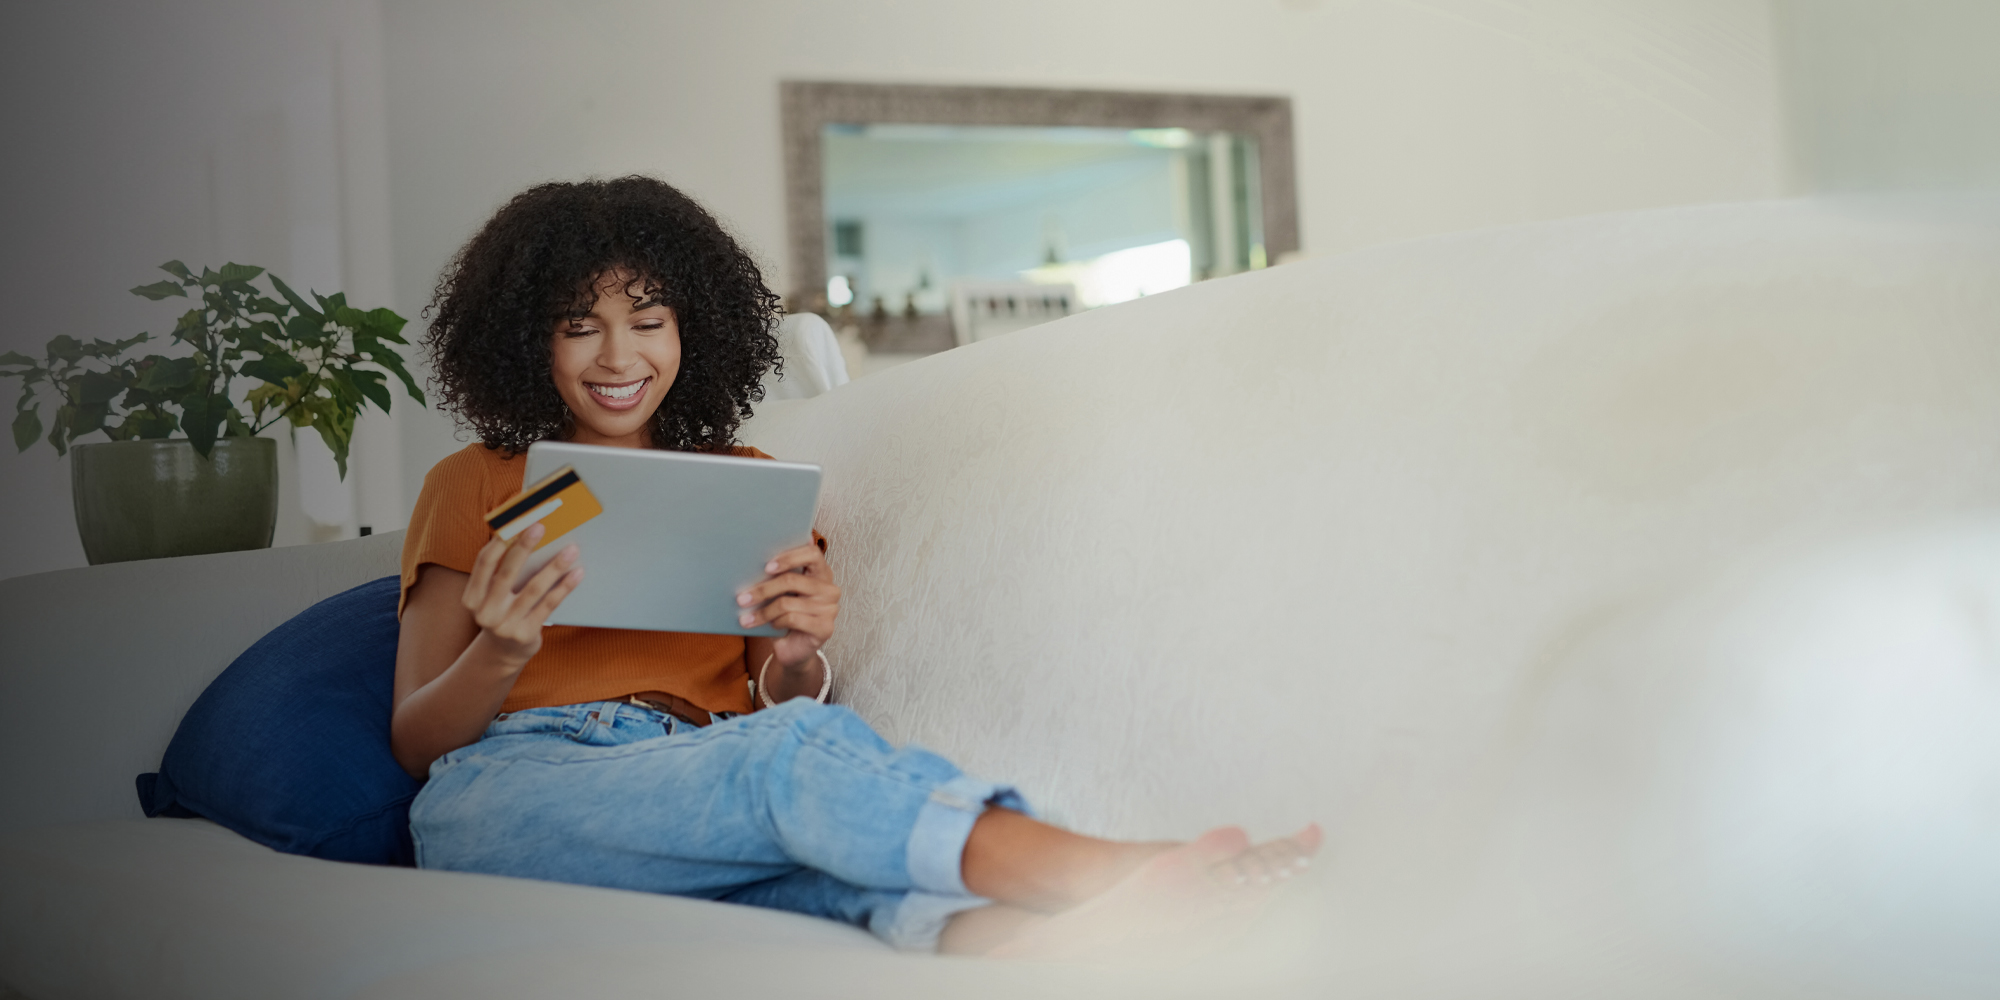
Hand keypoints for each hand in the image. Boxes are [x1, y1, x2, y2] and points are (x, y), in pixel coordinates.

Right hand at [461, 522, 583, 665]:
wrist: (503, 654)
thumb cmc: (501, 612)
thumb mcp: (491, 596)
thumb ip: (501, 572)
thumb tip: (526, 534)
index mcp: (472, 597)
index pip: (483, 563)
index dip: (498, 541)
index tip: (515, 521)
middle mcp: (485, 612)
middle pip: (506, 573)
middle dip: (524, 547)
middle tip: (540, 526)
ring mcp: (505, 625)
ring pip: (533, 589)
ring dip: (554, 567)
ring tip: (571, 550)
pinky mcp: (526, 634)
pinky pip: (549, 606)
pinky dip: (564, 587)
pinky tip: (577, 573)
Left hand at [736, 542, 839, 667]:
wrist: (794, 648)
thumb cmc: (785, 615)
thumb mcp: (781, 594)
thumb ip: (777, 576)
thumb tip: (751, 562)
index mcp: (821, 572)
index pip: (812, 553)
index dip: (789, 558)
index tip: (767, 567)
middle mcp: (829, 589)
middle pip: (792, 580)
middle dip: (763, 589)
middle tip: (742, 598)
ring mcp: (830, 609)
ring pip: (787, 603)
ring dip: (763, 612)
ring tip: (747, 618)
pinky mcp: (825, 627)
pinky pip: (792, 619)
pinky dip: (776, 622)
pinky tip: (770, 626)